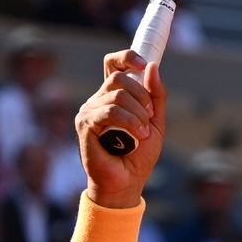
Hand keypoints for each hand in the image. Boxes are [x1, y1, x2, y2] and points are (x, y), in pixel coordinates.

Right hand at [77, 50, 163, 204]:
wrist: (126, 183)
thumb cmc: (138, 156)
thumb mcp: (155, 122)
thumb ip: (156, 95)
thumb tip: (152, 66)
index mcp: (113, 96)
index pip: (114, 64)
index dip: (127, 58)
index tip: (143, 64)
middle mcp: (98, 100)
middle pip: (118, 77)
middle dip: (141, 95)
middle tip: (149, 116)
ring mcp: (89, 111)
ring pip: (116, 95)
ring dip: (138, 114)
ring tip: (143, 133)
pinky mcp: (85, 125)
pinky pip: (109, 111)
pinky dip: (129, 121)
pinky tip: (137, 135)